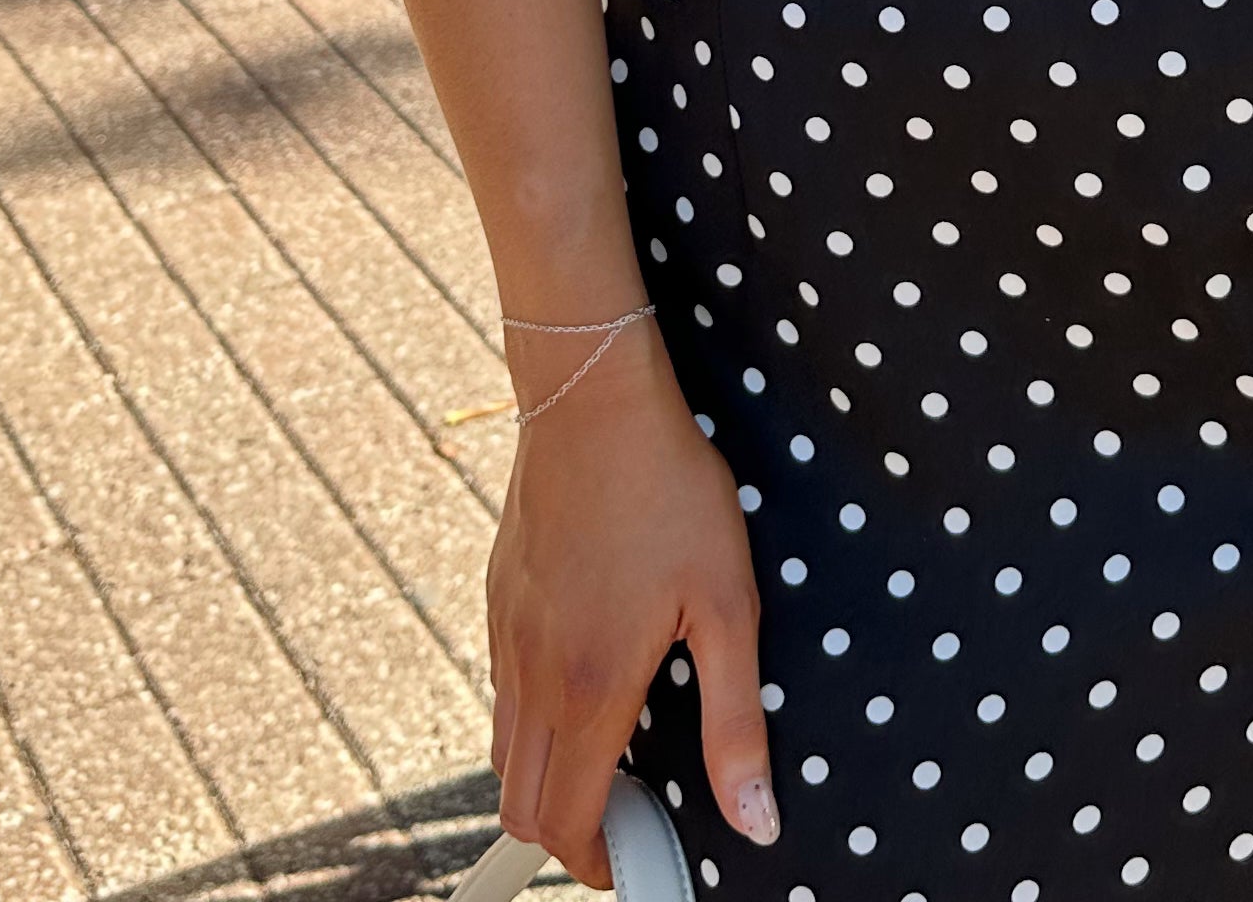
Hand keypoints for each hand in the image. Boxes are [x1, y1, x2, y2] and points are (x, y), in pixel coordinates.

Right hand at [487, 319, 776, 887]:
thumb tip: (755, 820)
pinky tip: (587, 675)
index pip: (565, 822)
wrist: (593, 397)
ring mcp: (505, 634)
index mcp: (589, 686)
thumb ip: (734, 722)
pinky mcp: (497, 598)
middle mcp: (532, 672)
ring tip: (613, 749)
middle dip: (568, 832)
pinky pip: (500, 689)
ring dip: (547, 775)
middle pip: (520, 804)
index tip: (639, 854)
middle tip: (630, 812)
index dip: (600, 861)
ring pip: (503, 750)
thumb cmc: (671, 490)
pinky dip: (532, 717)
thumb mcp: (727, 603)